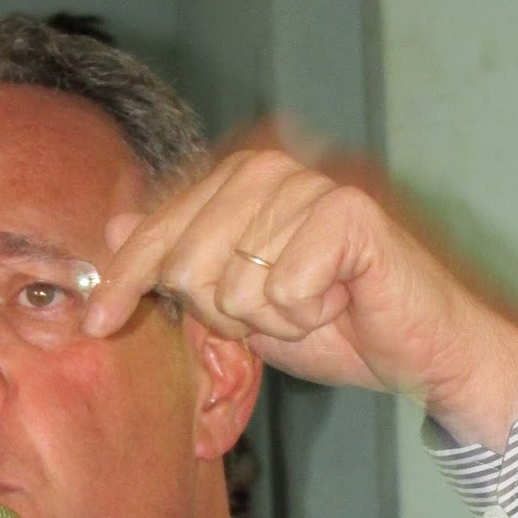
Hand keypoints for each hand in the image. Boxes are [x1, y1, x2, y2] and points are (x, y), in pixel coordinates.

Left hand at [83, 123, 517, 450]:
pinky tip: (341, 301)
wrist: (419, 348)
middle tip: (281, 313)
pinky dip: (310, 316)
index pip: (159, 230)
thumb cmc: (337, 324)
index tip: (98, 322)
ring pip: (236, 284)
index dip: (125, 280)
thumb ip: (185, 264)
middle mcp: (271, 170)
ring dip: (275, 319)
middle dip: (225, 313)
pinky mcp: (348, 213)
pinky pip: (285, 291)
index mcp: (240, 182)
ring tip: (316, 305)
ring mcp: (310, 185)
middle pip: (186, 262)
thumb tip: (118, 229)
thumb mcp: (242, 303)